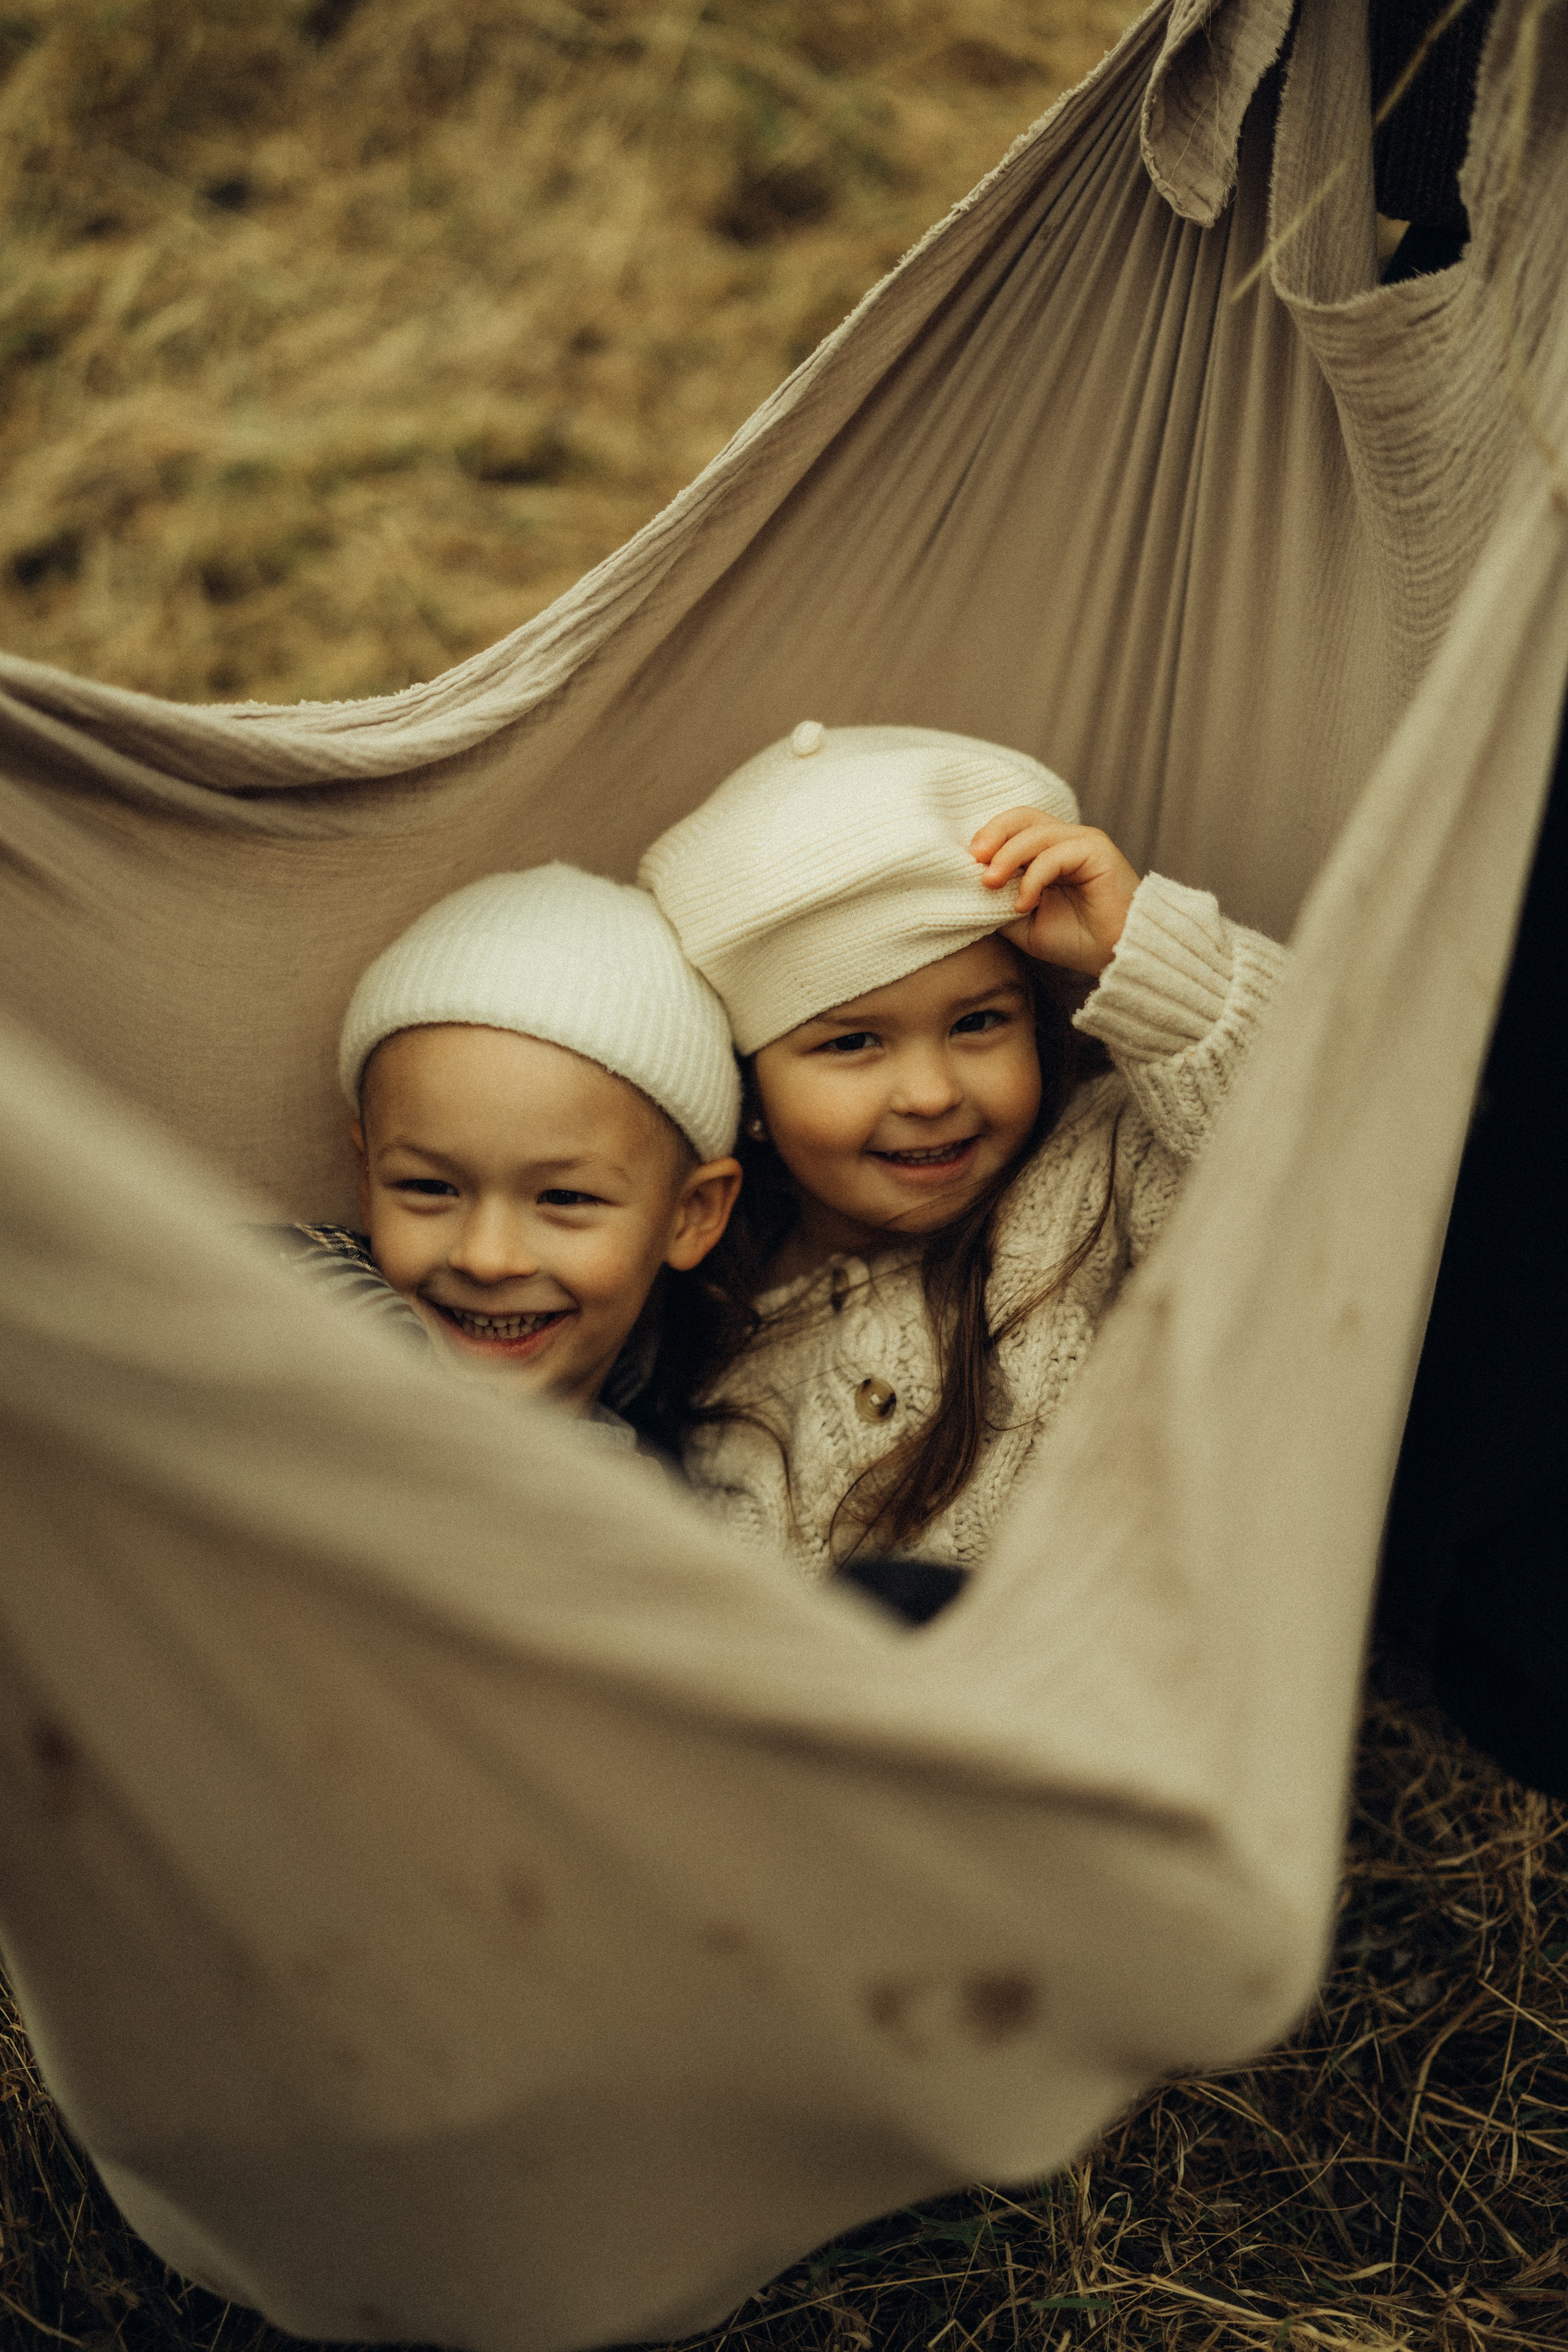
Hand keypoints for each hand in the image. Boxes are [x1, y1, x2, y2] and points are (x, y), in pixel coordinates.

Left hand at [969, 807, 1139, 975]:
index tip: (964, 865)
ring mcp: (1082, 841)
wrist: (1115, 956)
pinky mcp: (1097, 849)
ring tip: (991, 885)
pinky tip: (1024, 904)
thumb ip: (995, 902)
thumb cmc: (1075, 941)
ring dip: (1006, 858)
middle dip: (992, 834)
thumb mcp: (1021, 923)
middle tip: (974, 860)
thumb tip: (964, 886)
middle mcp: (1065, 840)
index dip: (987, 839)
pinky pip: (1054, 854)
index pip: (1012, 828)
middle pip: (1021, 817)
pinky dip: (1033, 878)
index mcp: (1047, 852)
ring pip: (1034, 833)